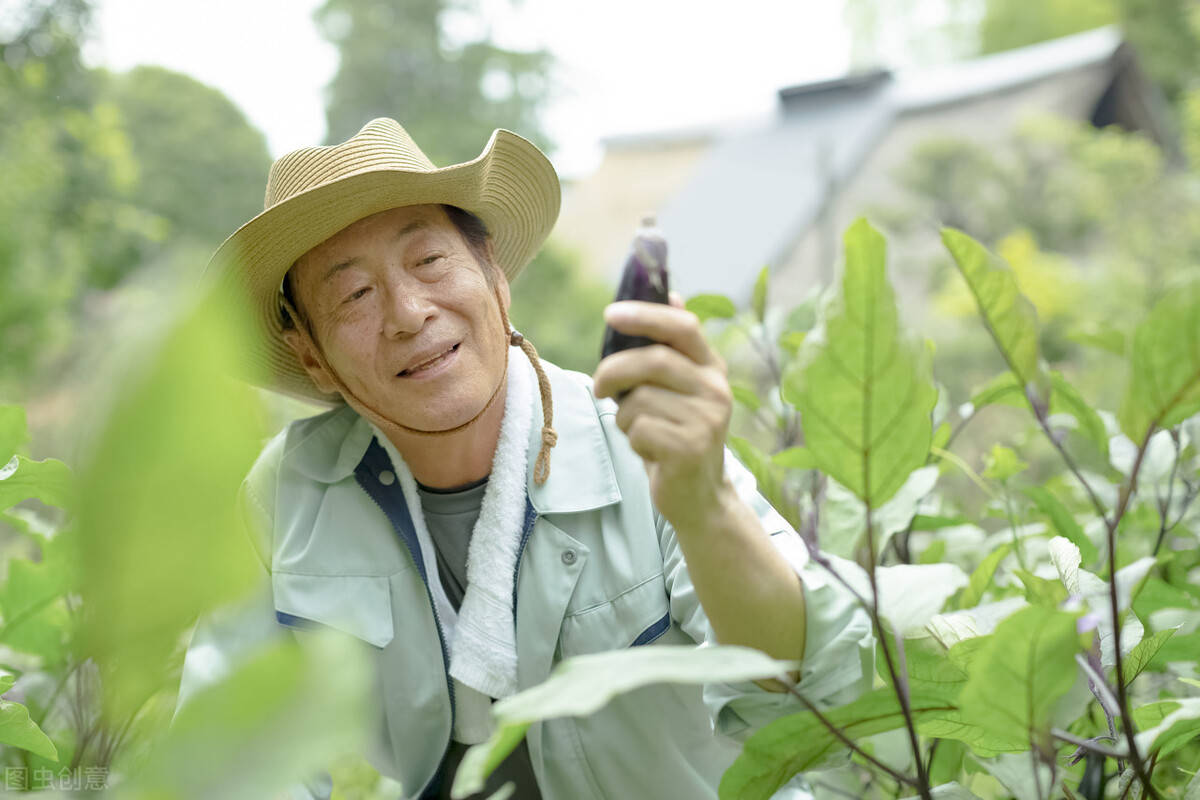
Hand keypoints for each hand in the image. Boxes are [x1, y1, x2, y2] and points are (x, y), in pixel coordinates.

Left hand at [592, 292, 734, 529]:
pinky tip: (649, 450)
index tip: (611, 313)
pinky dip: (632, 440)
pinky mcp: (691, 449)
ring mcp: (707, 420)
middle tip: (599, 387)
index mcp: (712, 368)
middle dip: (614, 371)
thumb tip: (672, 294)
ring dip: (625, 417)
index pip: (683, 327)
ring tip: (639, 430)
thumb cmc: (677, 433)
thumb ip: (670, 349)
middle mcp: (716, 390)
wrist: (699, 495)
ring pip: (640, 400)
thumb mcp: (679, 388)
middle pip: (652, 361)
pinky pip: (640, 430)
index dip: (646, 315)